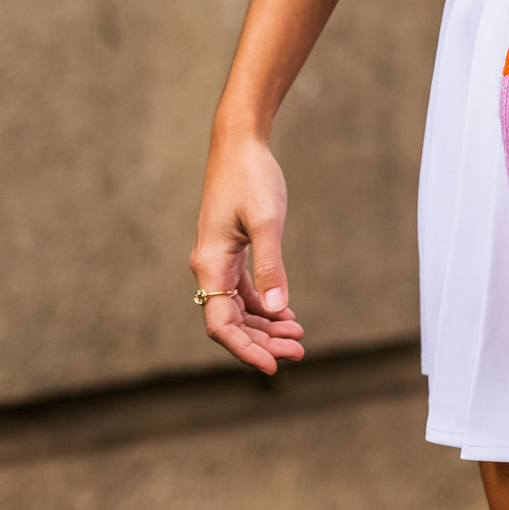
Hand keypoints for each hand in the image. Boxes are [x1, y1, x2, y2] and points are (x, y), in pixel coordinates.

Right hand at [190, 130, 304, 374]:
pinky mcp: (229, 249)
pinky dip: (263, 304)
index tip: (273, 367)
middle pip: (231, 322)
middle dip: (263, 341)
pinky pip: (242, 289)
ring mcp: (218, 258)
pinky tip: (285, 313)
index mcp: (210, 263)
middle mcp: (209, 266)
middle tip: (299, 351)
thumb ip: (270, 266)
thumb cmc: (251, 177)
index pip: (222, 325)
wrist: (239, 142)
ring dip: (265, 325)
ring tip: (298, 336)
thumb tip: (276, 309)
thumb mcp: (266, 221)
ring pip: (238, 307)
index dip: (246, 350)